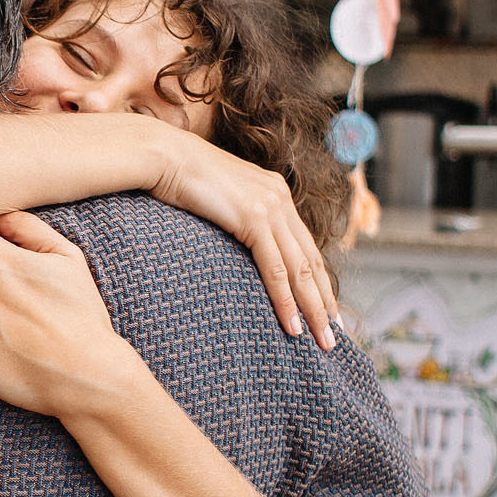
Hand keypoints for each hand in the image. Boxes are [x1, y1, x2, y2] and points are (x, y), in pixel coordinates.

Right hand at [150, 129, 337, 347]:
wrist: (163, 155)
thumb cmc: (178, 178)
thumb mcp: (217, 199)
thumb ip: (234, 216)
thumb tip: (233, 239)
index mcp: (275, 193)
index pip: (305, 246)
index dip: (318, 281)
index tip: (325, 310)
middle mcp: (280, 199)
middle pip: (312, 261)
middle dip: (324, 302)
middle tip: (334, 335)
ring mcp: (270, 207)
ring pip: (300, 269)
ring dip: (313, 309)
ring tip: (321, 341)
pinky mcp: (254, 218)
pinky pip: (276, 269)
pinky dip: (286, 300)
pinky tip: (292, 325)